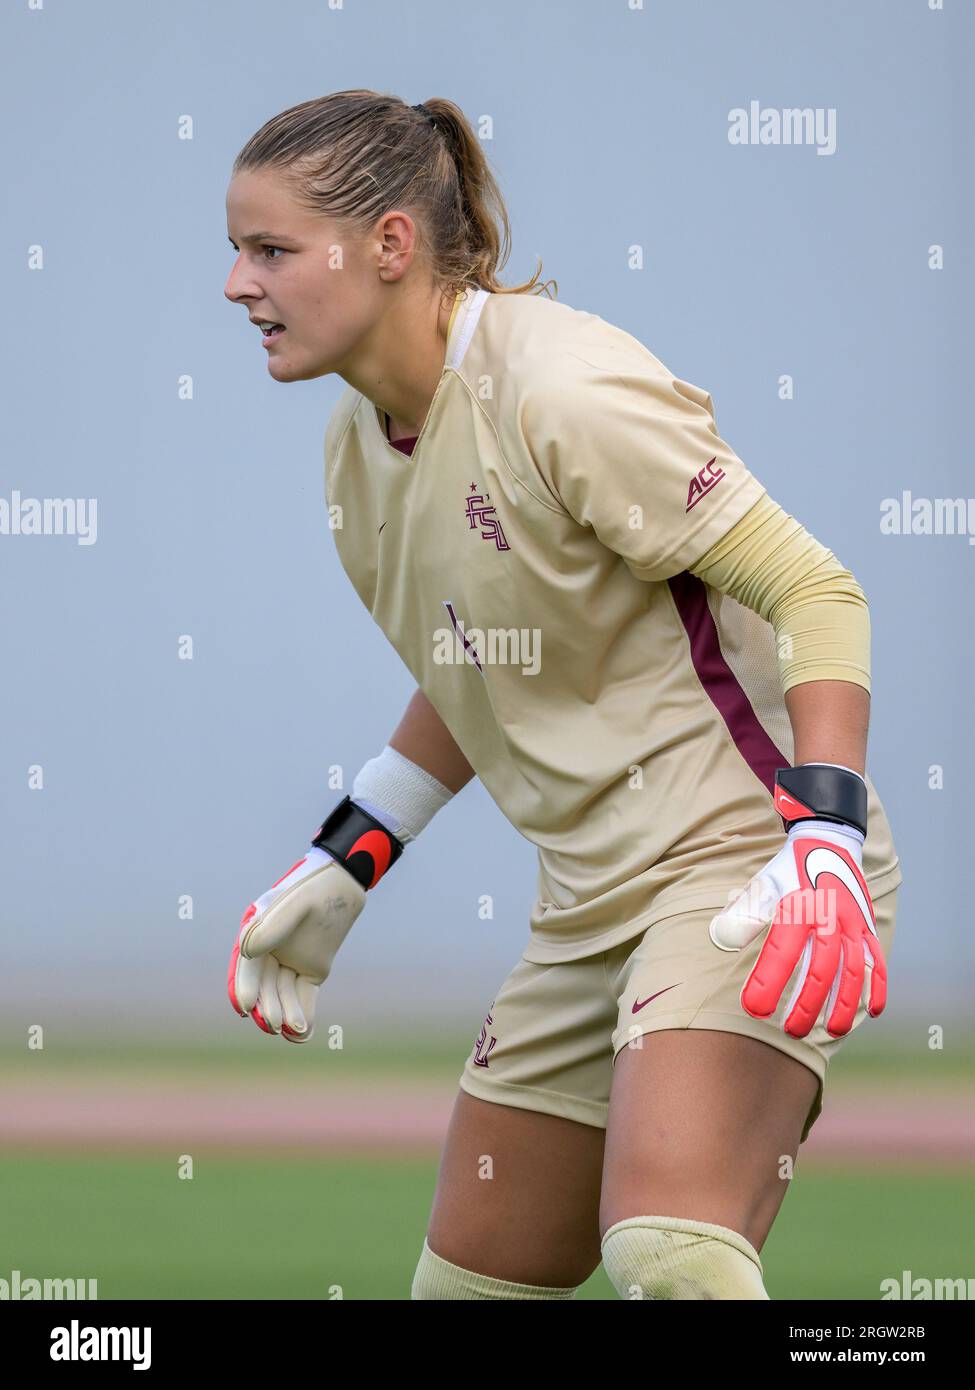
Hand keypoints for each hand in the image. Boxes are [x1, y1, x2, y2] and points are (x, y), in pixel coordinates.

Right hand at [227, 847, 365, 1042]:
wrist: (343, 883)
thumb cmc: (316, 888)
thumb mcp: (296, 903)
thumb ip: (273, 925)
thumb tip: (247, 951)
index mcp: (257, 935)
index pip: (246, 968)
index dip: (244, 988)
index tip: (246, 1007)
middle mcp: (270, 952)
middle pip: (264, 987)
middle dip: (267, 1007)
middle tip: (273, 1024)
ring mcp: (291, 963)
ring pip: (283, 995)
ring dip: (285, 1014)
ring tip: (291, 1029)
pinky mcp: (312, 971)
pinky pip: (304, 996)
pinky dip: (304, 1015)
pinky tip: (302, 1035)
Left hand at [708, 818, 886, 1038]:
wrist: (828, 840)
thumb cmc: (787, 871)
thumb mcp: (761, 885)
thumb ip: (742, 913)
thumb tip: (721, 937)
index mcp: (798, 907)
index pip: (782, 952)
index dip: (768, 983)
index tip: (755, 1009)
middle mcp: (829, 917)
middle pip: (821, 970)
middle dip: (807, 1004)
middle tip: (792, 1031)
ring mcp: (853, 923)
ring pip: (853, 971)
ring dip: (845, 1005)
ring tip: (833, 1032)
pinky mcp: (868, 927)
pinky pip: (878, 960)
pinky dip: (878, 986)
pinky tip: (874, 1012)